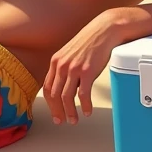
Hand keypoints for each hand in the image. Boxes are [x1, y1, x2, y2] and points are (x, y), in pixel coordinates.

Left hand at [43, 10, 120, 125]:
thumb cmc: (90, 41)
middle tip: (63, 121)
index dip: (50, 104)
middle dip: (58, 111)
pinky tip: (87, 111)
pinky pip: (83, 95)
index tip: (54, 113)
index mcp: (56, 61)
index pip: (47, 88)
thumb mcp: (70, 53)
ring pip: (66, 98)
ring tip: (74, 119)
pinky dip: (85, 106)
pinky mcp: (87, 72)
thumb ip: (65, 67)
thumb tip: (64, 84)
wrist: (104, 30)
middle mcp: (62, 65)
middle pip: (54, 95)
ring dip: (70, 112)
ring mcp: (74, 69)